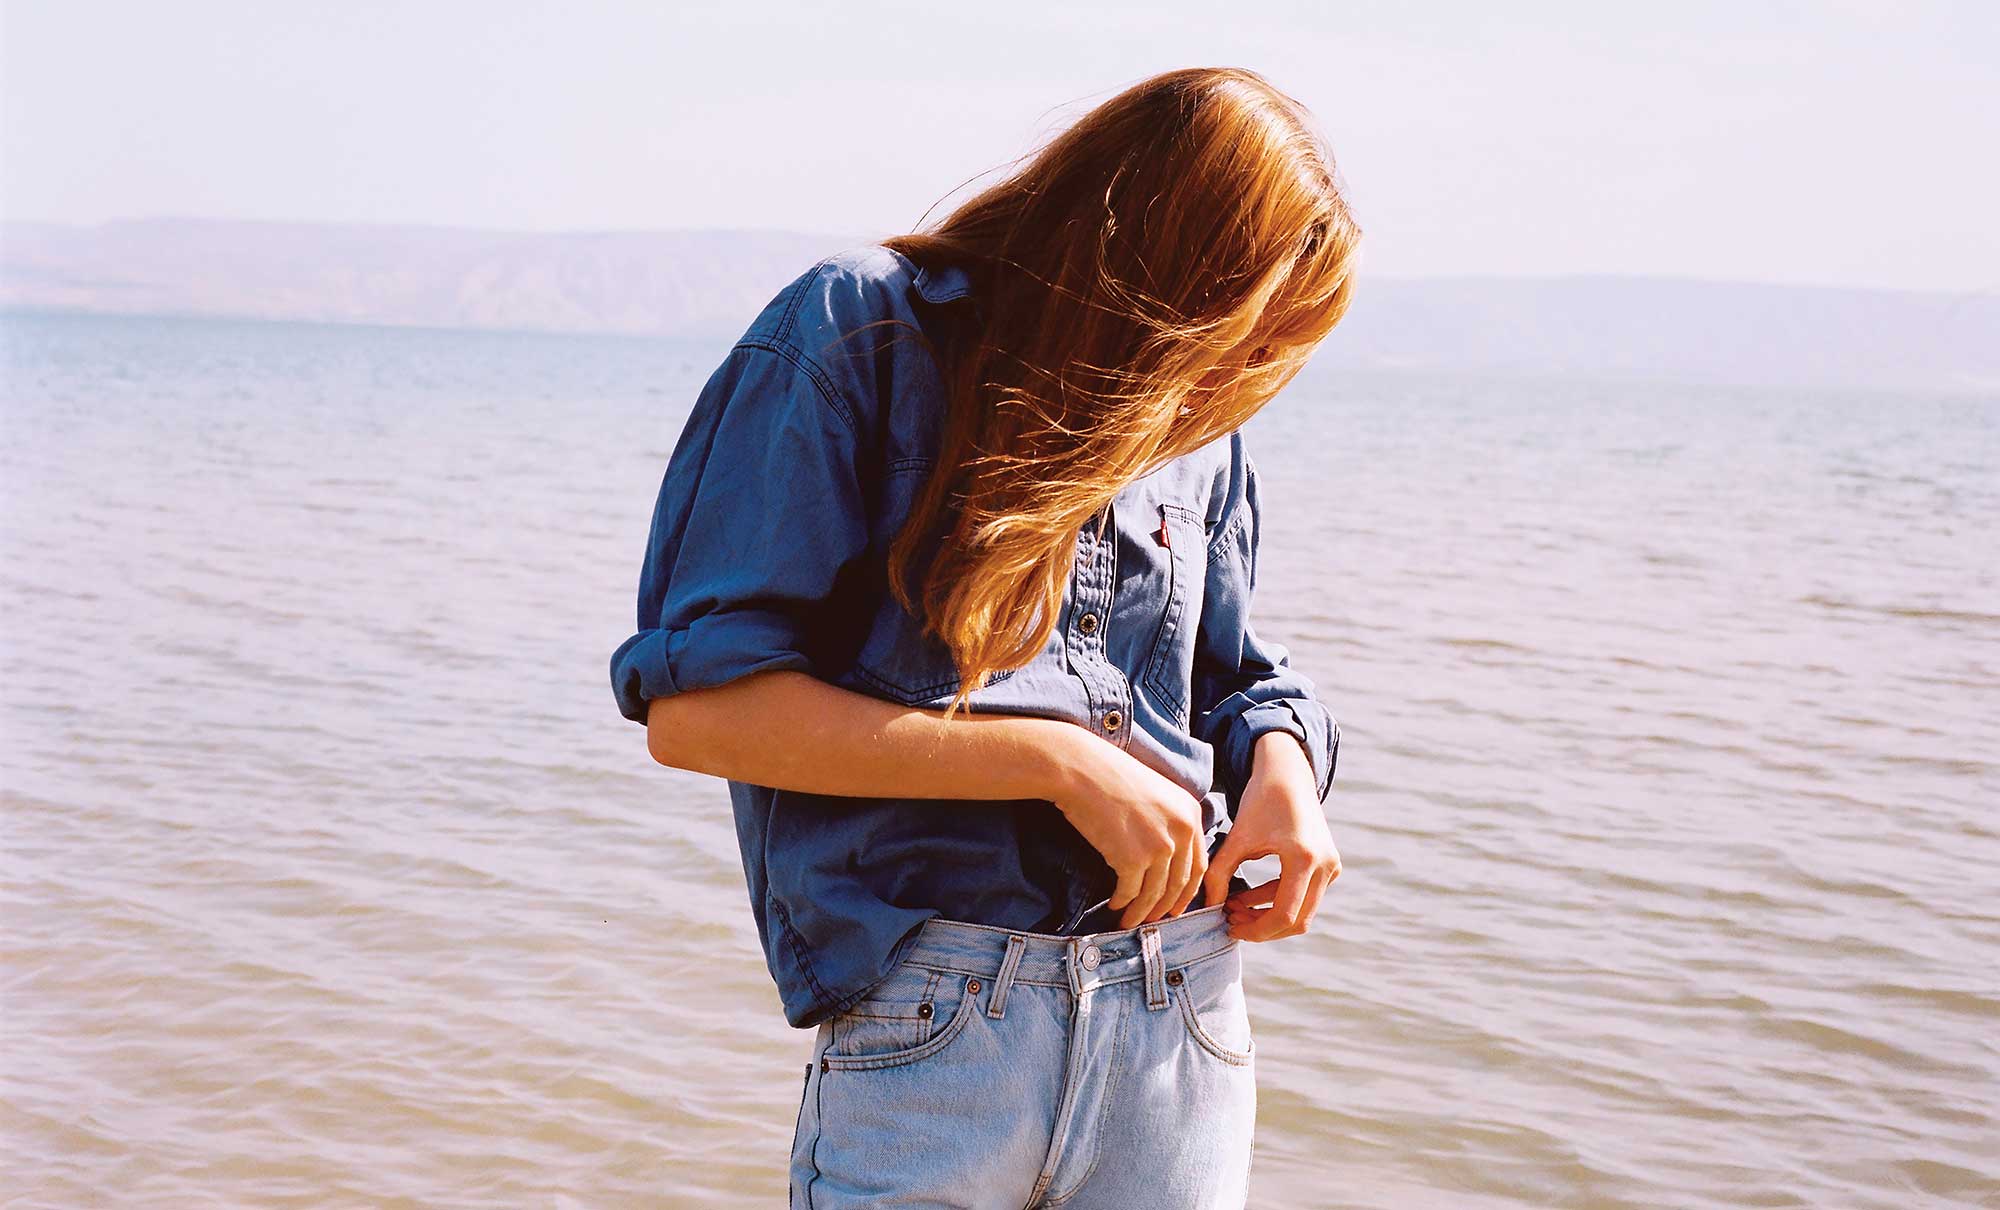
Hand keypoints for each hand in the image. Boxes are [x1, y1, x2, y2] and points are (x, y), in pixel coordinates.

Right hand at [1045, 732, 1208, 930]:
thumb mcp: (1157, 793)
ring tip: (1131, 921)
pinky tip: (1114, 906)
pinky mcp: (1133, 859)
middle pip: (1180, 883)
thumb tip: (1168, 860)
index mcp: (1191, 813)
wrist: (1082, 770)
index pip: (1199, 864)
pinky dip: (1122, 903)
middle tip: (1155, 921)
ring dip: (1142, 913)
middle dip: (1166, 907)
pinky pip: (1130, 892)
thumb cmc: (1111, 777)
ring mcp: (1160, 846)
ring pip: (1155, 894)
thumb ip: (1171, 823)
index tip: (1178, 906)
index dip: (1188, 891)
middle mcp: (1182, 831)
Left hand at [1202, 731, 1341, 941]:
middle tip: (1231, 921)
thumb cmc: (1260, 800)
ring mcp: (1331, 866)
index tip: (1230, 926)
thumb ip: (1220, 873)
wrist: (1288, 773)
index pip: (1284, 915)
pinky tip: (1248, 896)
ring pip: (1302, 912)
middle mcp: (1325, 865)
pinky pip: (1305, 896)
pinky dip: (1277, 901)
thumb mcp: (1237, 837)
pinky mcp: (1329, 865)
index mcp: (1304, 858)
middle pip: (1297, 921)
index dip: (1256, 930)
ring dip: (1268, 915)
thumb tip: (1209, 907)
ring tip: (1234, 907)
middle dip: (1262, 927)